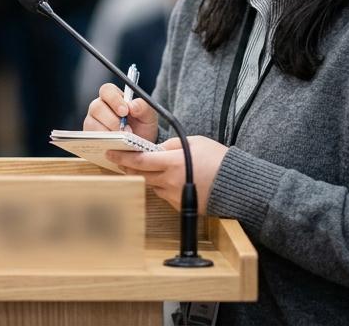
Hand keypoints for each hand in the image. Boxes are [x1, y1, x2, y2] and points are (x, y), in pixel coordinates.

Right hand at [84, 83, 157, 142]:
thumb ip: (143, 107)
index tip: (125, 111)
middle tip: (127, 131)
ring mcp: (92, 121)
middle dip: (113, 120)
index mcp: (113, 97)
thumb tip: (132, 105)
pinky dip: (104, 142)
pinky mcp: (89, 136)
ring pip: (92, 123)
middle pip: (97, 107)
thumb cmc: (142, 128)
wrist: (138, 148)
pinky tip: (114, 146)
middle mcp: (99, 107)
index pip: (107, 90)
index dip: (114, 99)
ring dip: (109, 133)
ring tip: (122, 140)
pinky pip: (91, 138)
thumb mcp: (148, 117)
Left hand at [105, 135, 228, 214]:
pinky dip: (161, 186)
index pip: (139, 160)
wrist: (237, 185)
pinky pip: (163, 194)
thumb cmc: (219, 160)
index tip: (110, 152)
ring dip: (147, 176)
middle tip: (121, 159)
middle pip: (140, 174)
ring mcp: (174, 195)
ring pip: (151, 184)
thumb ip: (171, 145)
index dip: (122, 157)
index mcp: (173, 162)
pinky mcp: (180, 205)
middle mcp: (170, 181)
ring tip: (149, 167)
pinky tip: (168, 179)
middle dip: (128, 166)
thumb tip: (156, 148)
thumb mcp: (194, 143)